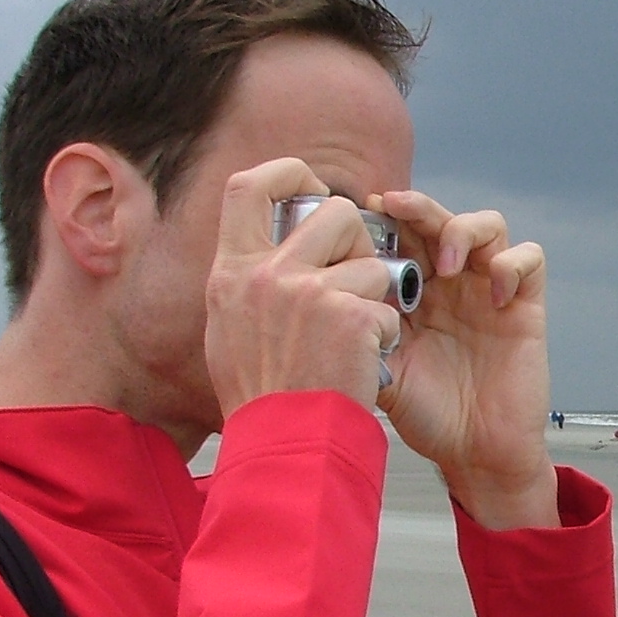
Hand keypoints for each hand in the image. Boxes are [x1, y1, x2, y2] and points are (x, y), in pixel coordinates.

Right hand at [206, 160, 398, 416]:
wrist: (284, 444)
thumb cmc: (263, 398)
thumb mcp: (230, 329)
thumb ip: (251, 283)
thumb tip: (273, 247)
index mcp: (231, 271)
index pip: (248, 185)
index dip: (288, 172)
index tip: (312, 187)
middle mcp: (266, 274)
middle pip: (336, 211)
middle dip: (361, 239)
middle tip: (358, 280)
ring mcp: (309, 293)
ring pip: (373, 263)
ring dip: (376, 298)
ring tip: (355, 339)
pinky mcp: (349, 317)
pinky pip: (387, 308)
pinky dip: (384, 337)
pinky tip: (362, 364)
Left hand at [371, 188, 558, 528]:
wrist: (474, 453)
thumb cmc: (427, 416)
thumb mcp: (376, 370)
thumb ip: (355, 333)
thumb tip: (321, 300)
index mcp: (411, 293)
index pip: (398, 236)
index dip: (381, 220)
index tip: (356, 217)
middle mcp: (450, 285)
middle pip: (438, 219)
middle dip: (416, 207)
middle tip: (393, 207)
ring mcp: (488, 291)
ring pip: (487, 225)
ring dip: (464, 230)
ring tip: (447, 263)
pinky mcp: (524, 306)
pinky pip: (528, 259)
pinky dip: (512, 264)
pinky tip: (495, 294)